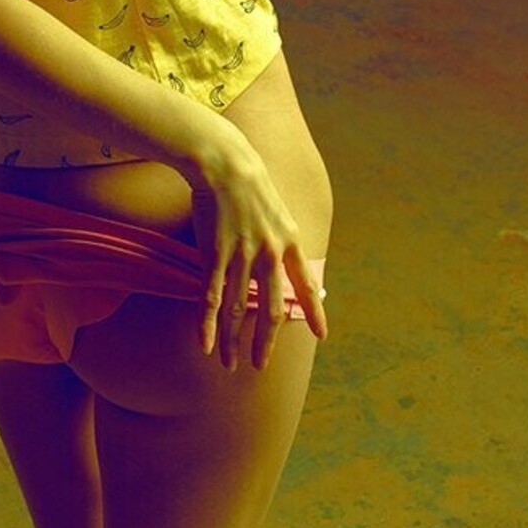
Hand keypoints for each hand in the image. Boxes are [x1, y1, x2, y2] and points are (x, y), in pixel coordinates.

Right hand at [190, 128, 327, 371]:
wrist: (224, 162)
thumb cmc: (249, 182)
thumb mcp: (277, 209)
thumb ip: (280, 237)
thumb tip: (283, 256)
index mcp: (289, 241)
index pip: (306, 285)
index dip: (314, 312)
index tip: (321, 335)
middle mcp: (269, 253)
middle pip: (270, 310)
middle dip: (264, 342)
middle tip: (259, 365)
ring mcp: (242, 254)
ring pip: (238, 309)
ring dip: (233, 340)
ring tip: (229, 364)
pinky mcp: (215, 253)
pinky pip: (212, 296)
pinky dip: (208, 323)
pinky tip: (206, 343)